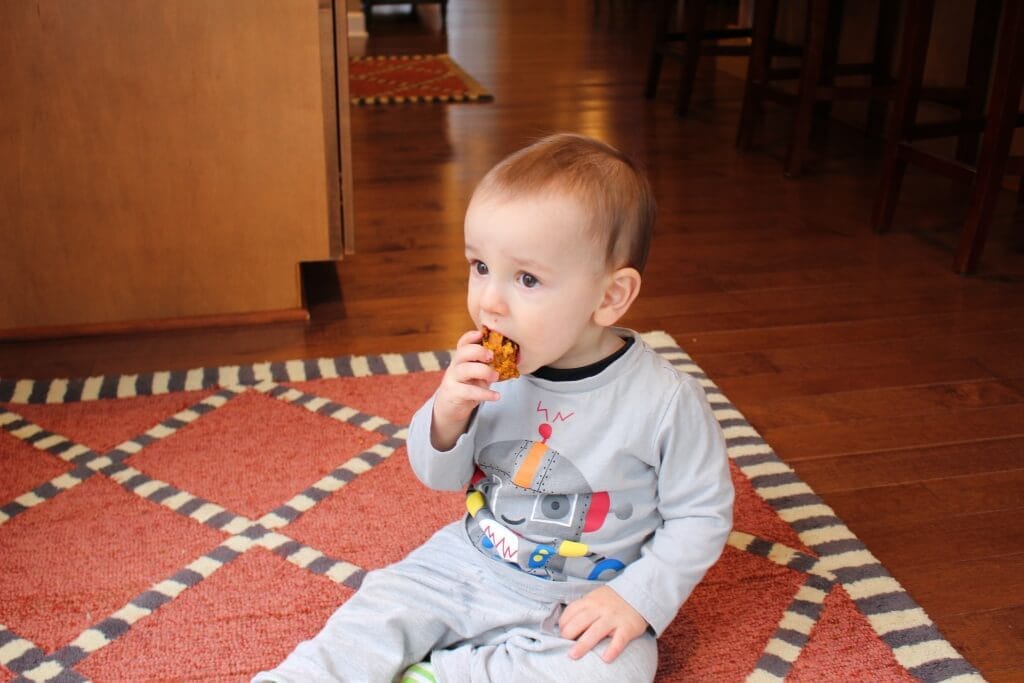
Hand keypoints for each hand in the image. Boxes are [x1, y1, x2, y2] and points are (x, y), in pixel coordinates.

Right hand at [430, 330, 499, 450]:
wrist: (450, 407)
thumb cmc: (468, 386)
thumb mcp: (478, 373)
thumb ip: (488, 364)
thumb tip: (510, 356)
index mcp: (462, 358)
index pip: (463, 343)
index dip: (471, 337)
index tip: (482, 333)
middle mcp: (456, 365)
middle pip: (462, 352)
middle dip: (478, 351)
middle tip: (492, 356)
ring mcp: (453, 379)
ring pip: (464, 370)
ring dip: (483, 371)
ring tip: (496, 377)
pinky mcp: (454, 394)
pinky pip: (469, 391)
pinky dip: (484, 393)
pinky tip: (496, 396)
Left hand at [558, 586, 647, 662]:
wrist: (639, 592)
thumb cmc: (612, 600)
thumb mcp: (595, 597)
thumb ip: (583, 608)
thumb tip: (566, 624)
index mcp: (590, 601)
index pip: (571, 611)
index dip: (563, 624)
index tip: (561, 633)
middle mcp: (600, 608)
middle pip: (580, 621)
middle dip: (568, 634)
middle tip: (564, 646)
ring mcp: (614, 618)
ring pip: (596, 631)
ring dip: (583, 644)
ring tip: (574, 655)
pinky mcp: (627, 627)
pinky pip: (619, 639)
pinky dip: (613, 649)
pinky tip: (606, 658)